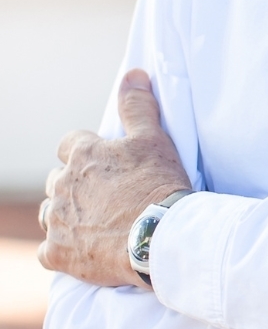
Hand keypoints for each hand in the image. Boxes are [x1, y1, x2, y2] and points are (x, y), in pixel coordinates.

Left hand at [38, 69, 191, 286]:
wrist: (160, 237)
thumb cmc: (157, 185)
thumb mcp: (153, 138)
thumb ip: (137, 105)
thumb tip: (132, 74)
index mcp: (83, 155)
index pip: (69, 144)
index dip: (84, 151)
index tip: (103, 162)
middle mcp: (63, 185)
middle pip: (57, 180)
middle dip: (74, 185)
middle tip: (104, 195)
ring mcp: (58, 221)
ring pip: (48, 213)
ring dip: (64, 215)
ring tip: (92, 222)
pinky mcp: (58, 254)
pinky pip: (48, 250)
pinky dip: (60, 249)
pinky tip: (80, 250)